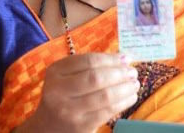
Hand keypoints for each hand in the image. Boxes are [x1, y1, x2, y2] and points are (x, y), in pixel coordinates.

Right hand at [17, 53, 138, 132]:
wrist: (47, 127)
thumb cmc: (64, 96)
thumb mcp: (68, 77)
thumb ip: (91, 66)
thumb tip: (124, 59)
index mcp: (55, 72)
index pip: (88, 61)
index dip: (111, 59)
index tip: (126, 58)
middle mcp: (58, 91)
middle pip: (96, 77)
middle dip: (120, 73)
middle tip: (133, 72)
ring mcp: (68, 110)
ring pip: (105, 95)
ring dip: (125, 88)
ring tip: (135, 84)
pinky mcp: (81, 126)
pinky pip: (107, 111)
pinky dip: (123, 102)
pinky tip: (131, 97)